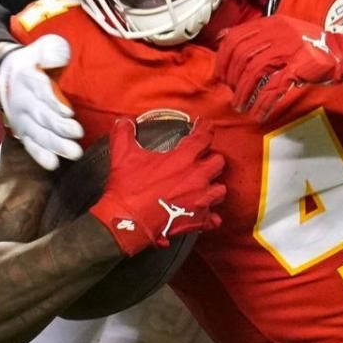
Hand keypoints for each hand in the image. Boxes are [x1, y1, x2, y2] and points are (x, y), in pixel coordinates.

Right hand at [0, 35, 83, 170]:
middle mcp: (23, 100)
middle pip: (41, 115)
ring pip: (37, 133)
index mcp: (27, 78)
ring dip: (55, 145)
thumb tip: (60, 58)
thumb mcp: (43, 47)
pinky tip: (52, 165)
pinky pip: (30, 144)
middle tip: (78, 134)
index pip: (40, 91)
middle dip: (59, 127)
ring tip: (73, 153)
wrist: (7, 72)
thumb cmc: (35, 60)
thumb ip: (51, 51)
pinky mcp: (23, 131)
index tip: (68, 111)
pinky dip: (40, 155)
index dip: (53, 102)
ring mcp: (22, 118)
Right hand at [89, 118, 226, 255]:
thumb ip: (124, 133)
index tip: (204, 126)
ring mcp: (201, 200)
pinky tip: (203, 213)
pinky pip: (214, 218)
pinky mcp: (198, 219)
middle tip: (202, 161)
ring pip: (221, 190)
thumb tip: (124, 120)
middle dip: (211, 159)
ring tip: (204, 186)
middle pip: (218, 162)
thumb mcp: (122, 155)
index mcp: (183, 159)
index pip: (204, 137)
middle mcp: (197, 178)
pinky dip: (210, 216)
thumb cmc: (127, 188)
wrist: (127, 222)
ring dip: (213, 187)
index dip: (205, 128)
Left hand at [216, 15, 342, 122]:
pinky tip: (259, 113)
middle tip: (232, 93)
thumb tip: (222, 36)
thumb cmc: (312, 44)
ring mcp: (288, 50)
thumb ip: (256, 33)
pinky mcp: (298, 67)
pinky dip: (263, 103)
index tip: (222, 75)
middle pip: (242, 56)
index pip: (236, 37)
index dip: (224, 59)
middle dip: (232, 78)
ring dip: (244, 93)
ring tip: (241, 107)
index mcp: (271, 23)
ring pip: (254, 73)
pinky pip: (273, 88)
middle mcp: (277, 34)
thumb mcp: (282, 29)